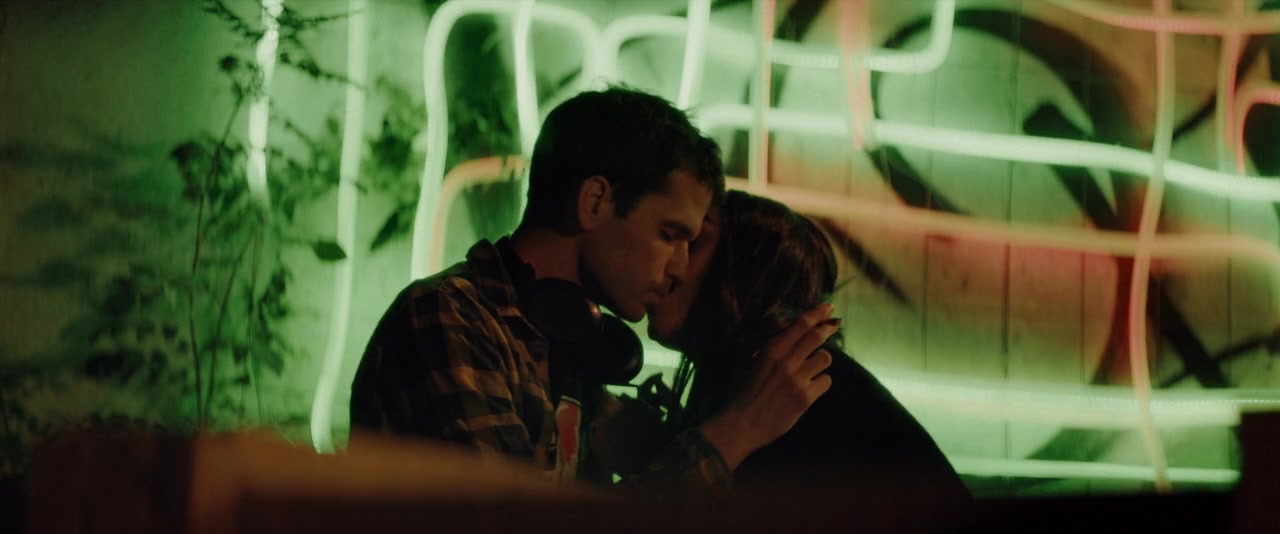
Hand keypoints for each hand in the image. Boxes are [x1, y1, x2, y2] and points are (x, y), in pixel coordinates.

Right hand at [699, 303, 837, 469]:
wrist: (742, 424)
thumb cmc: (740, 391)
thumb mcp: (744, 359)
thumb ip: (762, 341)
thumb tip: (781, 326)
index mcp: (771, 349)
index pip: (800, 324)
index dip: (817, 313)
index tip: (828, 306)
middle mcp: (787, 362)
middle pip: (817, 337)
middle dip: (828, 328)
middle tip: (833, 325)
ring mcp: (798, 380)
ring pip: (825, 359)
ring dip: (820, 359)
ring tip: (810, 365)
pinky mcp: (806, 398)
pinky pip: (825, 381)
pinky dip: (820, 381)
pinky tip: (810, 385)